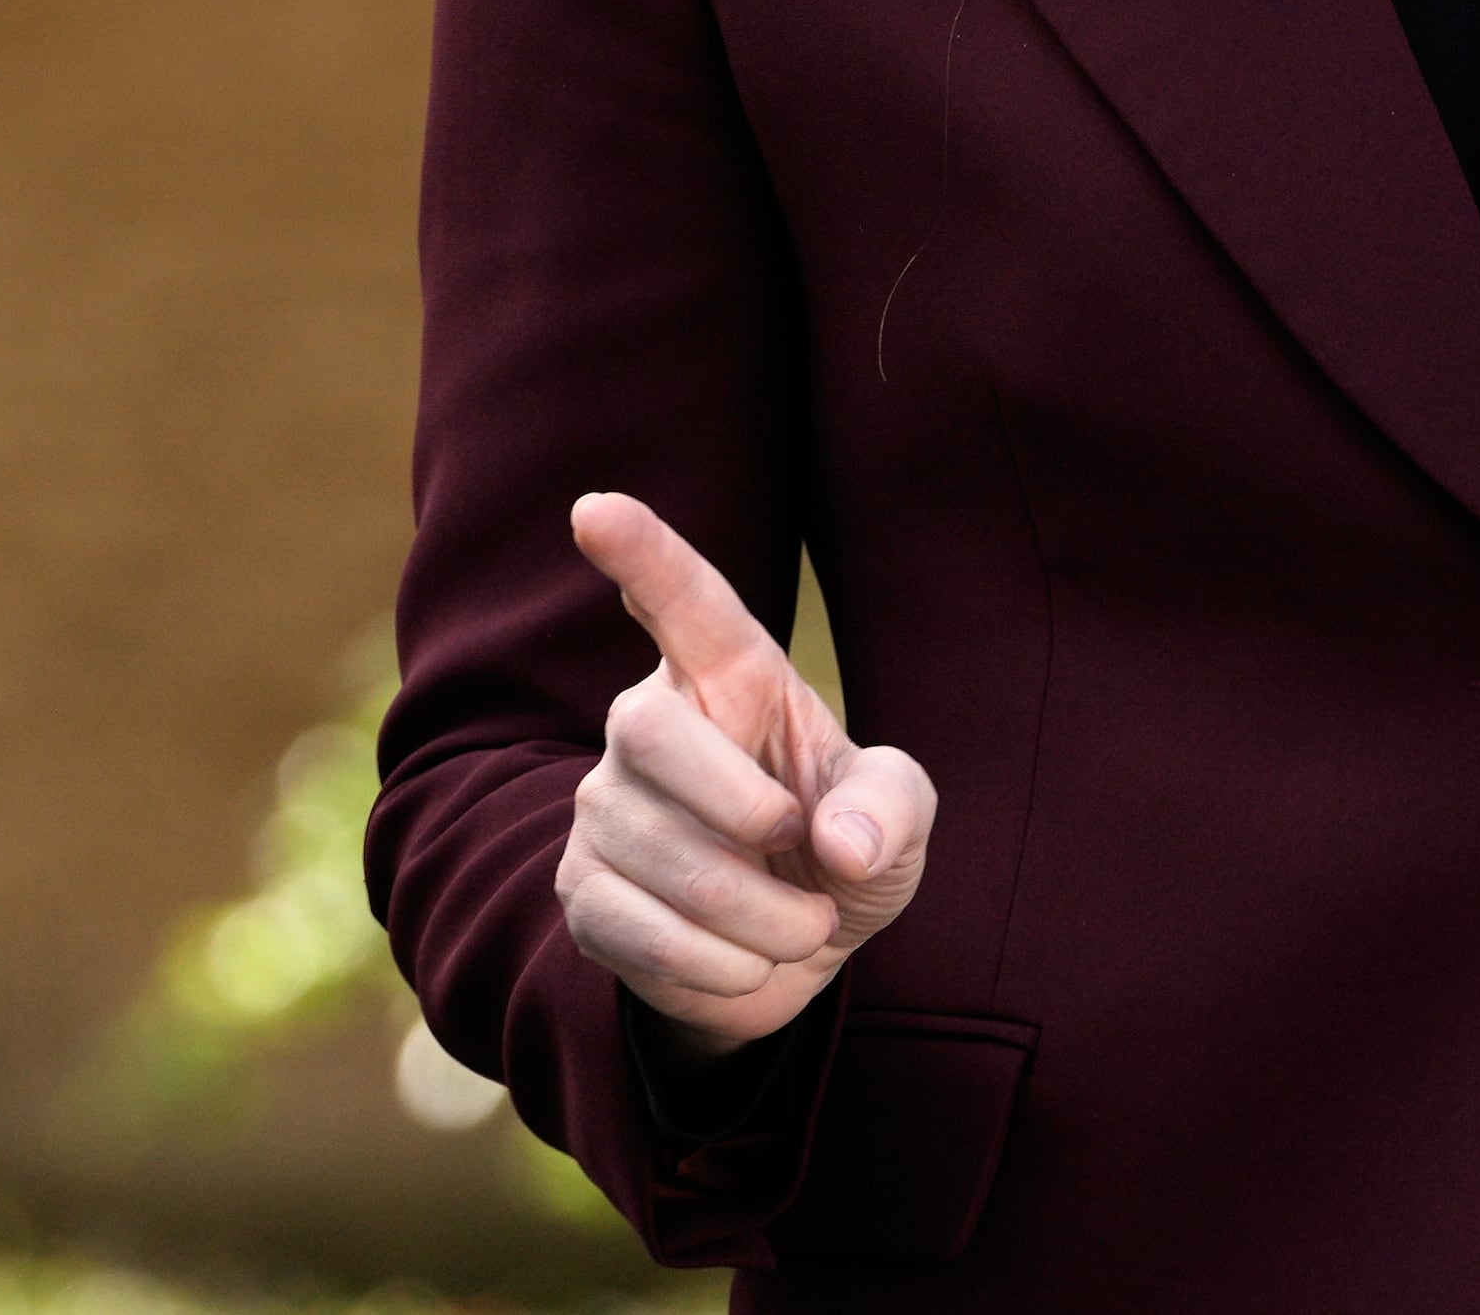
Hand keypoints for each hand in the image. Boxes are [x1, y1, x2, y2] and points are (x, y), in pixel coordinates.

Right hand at [552, 490, 935, 1056]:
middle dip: (742, 806)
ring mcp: (602, 808)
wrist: (789, 957)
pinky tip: (743, 962)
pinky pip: (644, 933)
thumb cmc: (842, 851)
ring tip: (797, 926)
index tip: (595, 510)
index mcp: (729, 678)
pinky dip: (723, 969)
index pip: (683, 603)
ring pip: (669, 858)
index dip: (641, 553)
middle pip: (649, 729)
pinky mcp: (583, 892)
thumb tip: (842, 842)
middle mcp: (647, 726)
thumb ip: (893, 806)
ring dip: (765, 919)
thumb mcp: (897, 818)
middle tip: (799, 845)